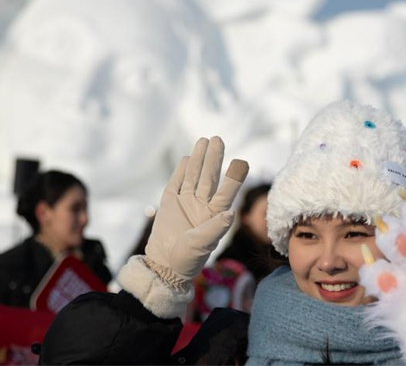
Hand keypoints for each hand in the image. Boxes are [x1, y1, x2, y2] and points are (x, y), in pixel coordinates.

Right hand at [145, 136, 248, 281]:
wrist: (163, 266)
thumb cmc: (188, 259)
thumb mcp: (203, 245)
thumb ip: (215, 229)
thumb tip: (231, 213)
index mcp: (215, 215)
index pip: (227, 191)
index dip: (234, 177)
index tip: (241, 161)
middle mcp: (202, 205)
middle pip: (209, 177)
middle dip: (214, 159)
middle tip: (218, 139)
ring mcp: (186, 203)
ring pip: (193, 176)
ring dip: (199, 159)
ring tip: (204, 141)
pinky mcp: (169, 204)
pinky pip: (176, 184)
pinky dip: (181, 171)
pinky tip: (188, 158)